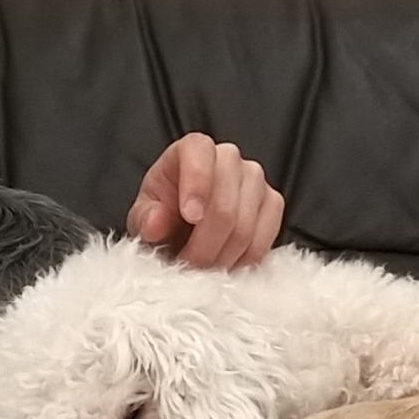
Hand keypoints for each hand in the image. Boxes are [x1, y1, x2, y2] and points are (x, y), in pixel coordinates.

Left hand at [126, 132, 283, 269]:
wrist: (185, 227)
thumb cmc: (165, 214)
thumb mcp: (145, 216)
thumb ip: (146, 218)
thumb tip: (155, 223)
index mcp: (193, 149)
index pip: (200, 155)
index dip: (197, 186)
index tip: (189, 217)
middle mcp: (228, 157)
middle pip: (225, 206)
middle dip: (205, 245)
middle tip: (189, 265)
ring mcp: (255, 179)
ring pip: (245, 227)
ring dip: (222, 257)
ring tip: (204, 269)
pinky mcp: (273, 203)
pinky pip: (265, 237)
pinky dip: (244, 259)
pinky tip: (227, 264)